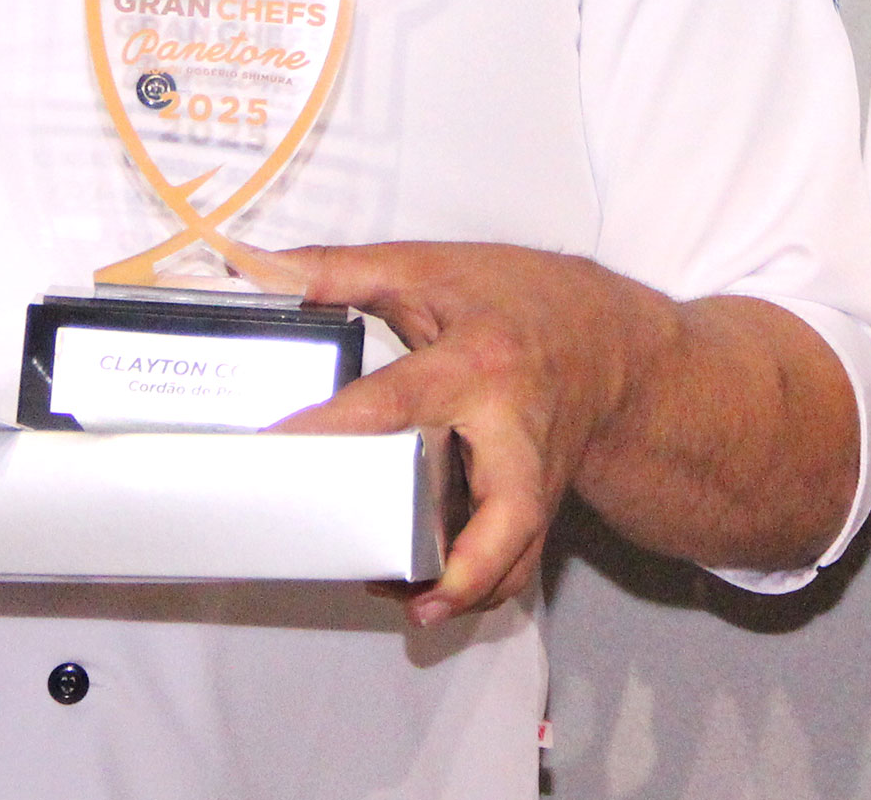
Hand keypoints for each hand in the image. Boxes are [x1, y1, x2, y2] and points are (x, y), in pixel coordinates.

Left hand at [234, 240, 675, 629]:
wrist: (614, 339)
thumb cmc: (521, 299)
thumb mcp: (431, 268)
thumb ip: (341, 271)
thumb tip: (256, 268)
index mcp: (479, 365)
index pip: (398, 401)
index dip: (335, 426)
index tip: (277, 447)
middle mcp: (514, 431)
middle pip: (508, 512)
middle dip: (464, 564)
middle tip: (395, 586)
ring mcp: (534, 477)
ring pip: (518, 556)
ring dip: (467, 591)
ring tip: (408, 602)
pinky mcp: (540, 505)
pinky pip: (516, 561)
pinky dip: (478, 585)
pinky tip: (430, 588)